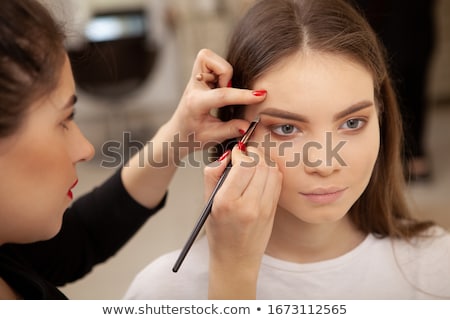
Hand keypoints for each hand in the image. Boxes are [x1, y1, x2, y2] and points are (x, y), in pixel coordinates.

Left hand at [165, 49, 266, 152]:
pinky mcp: (199, 72)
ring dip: (225, 75)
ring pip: (217, 60)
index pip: (222, 95)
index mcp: (195, 103)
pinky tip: (218, 87)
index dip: (243, 95)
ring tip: (220, 92)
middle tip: (224, 98)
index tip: (261, 95)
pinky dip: (222, 71)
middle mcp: (194, 86)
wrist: (178, 131)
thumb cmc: (193, 136)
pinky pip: (214, 60)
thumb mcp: (212, 137)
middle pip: (220, 67)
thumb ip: (231, 129)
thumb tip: (250, 125)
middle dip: (229, 79)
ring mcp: (195, 77)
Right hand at [205, 146, 281, 298]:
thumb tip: (225, 157)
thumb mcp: (207, 203)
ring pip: (271, 171)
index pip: (243, 165)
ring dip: (263, 160)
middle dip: (253, 153)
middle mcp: (247, 206)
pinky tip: (261, 174)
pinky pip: (277, 182)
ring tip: (253, 162)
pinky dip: (270, 171)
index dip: (240, 153)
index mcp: (226, 203)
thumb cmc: (219, 232)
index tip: (235, 153)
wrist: (236, 259)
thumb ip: (212, 176)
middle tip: (245, 153)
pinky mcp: (273, 211)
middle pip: (260, 165)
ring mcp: (263, 209)